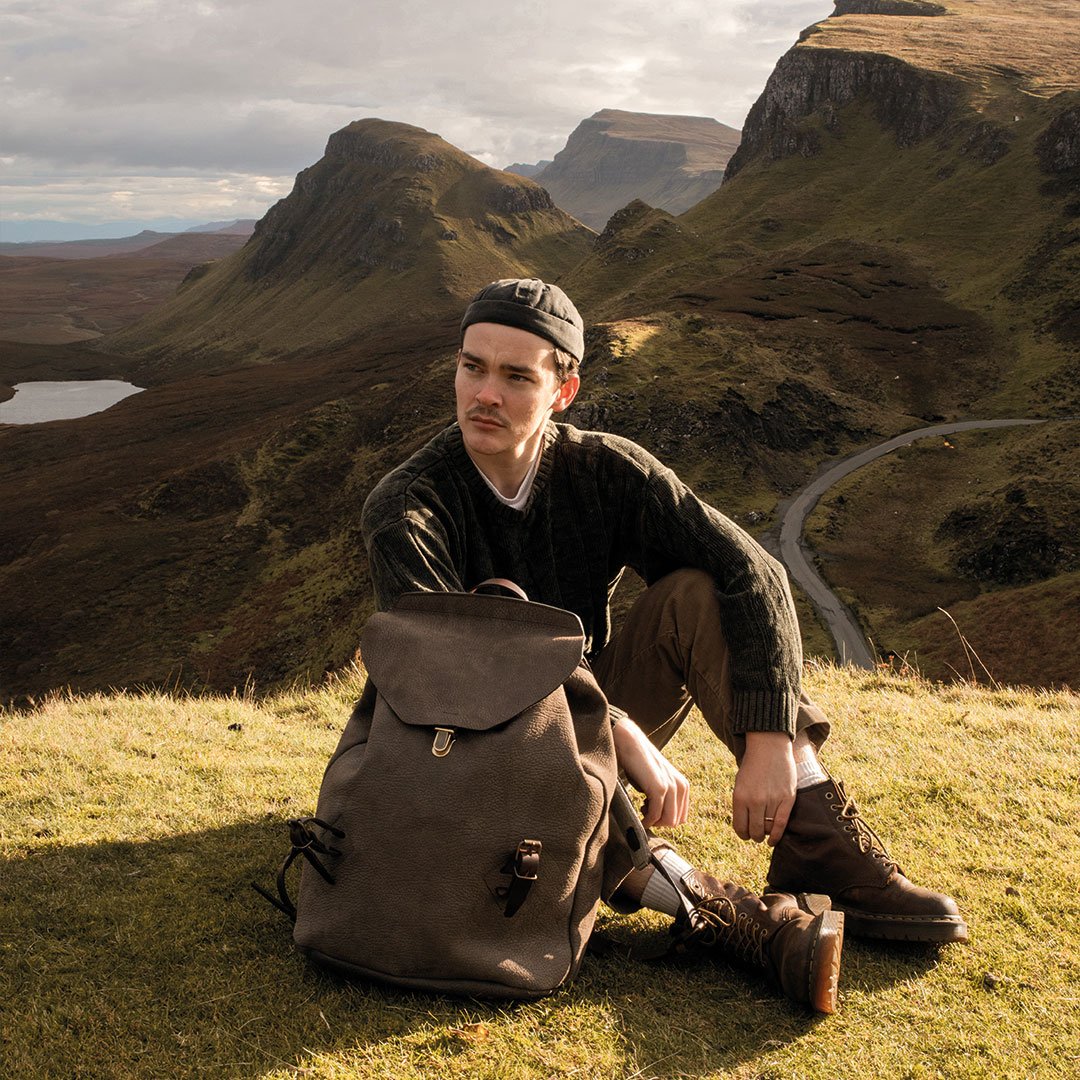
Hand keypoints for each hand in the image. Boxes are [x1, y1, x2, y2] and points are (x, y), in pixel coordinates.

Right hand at [611, 714, 689, 828]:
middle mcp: (681, 786)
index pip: (681, 817)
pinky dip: (646, 820)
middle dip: (659, 821)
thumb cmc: (639, 764)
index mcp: (683, 785)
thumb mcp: (658, 781)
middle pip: (675, 821)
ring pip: (668, 821)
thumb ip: (664, 797)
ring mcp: (671, 787)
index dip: (664, 818)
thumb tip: (659, 820)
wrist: (629, 744)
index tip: (651, 810)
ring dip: (653, 821)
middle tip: (645, 809)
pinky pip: (655, 815)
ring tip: (642, 808)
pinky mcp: (659, 788)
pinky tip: (639, 812)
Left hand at [732, 731, 795, 845]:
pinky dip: (776, 836)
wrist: (769, 747)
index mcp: (740, 797)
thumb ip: (741, 804)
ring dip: (765, 834)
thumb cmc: (752, 767)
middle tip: (755, 834)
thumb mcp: (739, 784)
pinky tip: (773, 840)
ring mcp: (772, 800)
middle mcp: (755, 800)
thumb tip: (745, 826)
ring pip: (768, 829)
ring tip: (765, 831)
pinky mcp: (787, 799)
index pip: (740, 827)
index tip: (745, 834)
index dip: (742, 834)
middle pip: (754, 831)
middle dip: (754, 836)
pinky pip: (781, 824)